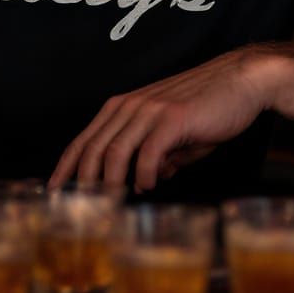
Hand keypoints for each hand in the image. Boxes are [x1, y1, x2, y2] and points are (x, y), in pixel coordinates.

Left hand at [50, 45, 277, 192]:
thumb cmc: (209, 108)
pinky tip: (149, 186)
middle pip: (91, 149)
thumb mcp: (176, 136)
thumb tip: (148, 181)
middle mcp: (130, 106)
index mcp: (124, 107)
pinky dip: (144, 174)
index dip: (65, 168)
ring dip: (110, 182)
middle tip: (80, 212)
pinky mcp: (173, 118)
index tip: (53, 192)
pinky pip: (148, 151)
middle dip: (80, 184)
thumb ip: (159, 156)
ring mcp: (151, 110)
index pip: (83, 140)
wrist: (241, 80)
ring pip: (114, 151)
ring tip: (111, 205)